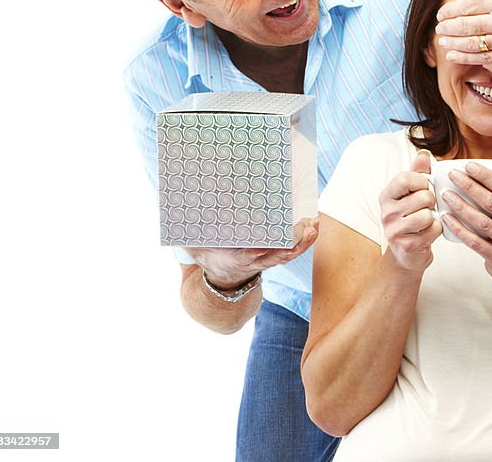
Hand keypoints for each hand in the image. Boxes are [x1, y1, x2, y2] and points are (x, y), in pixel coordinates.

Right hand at [184, 217, 318, 288]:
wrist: (222, 279)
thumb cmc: (208, 255)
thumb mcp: (196, 247)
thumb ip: (189, 236)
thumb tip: (176, 213)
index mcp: (237, 259)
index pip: (252, 254)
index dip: (262, 249)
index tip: (272, 240)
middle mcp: (256, 261)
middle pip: (278, 255)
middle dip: (294, 244)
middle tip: (305, 228)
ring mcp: (268, 260)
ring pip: (289, 254)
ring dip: (304, 241)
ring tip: (315, 224)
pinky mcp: (275, 256)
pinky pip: (292, 250)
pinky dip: (304, 240)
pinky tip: (313, 226)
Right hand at [380, 150, 442, 272]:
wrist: (407, 254)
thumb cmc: (411, 217)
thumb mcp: (411, 193)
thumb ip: (418, 172)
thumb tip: (424, 153)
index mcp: (386, 195)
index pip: (406, 178)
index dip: (422, 181)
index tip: (424, 188)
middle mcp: (386, 212)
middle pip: (423, 196)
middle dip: (431, 201)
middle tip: (426, 208)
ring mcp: (394, 230)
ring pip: (428, 214)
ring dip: (433, 217)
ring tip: (426, 220)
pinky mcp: (407, 245)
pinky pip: (434, 229)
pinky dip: (437, 230)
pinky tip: (429, 232)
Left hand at [434, 0, 491, 63]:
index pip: (469, 6)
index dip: (451, 11)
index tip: (441, 14)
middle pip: (467, 26)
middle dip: (449, 28)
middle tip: (438, 29)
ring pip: (474, 44)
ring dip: (454, 44)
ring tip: (442, 42)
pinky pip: (487, 58)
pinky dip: (468, 58)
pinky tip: (455, 55)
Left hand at [440, 155, 491, 279]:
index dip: (485, 176)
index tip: (467, 165)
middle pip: (491, 203)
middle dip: (469, 186)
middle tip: (452, 175)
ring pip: (481, 222)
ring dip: (461, 206)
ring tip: (445, 194)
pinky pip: (475, 242)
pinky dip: (459, 229)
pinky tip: (446, 218)